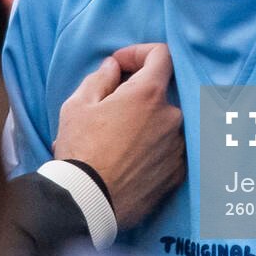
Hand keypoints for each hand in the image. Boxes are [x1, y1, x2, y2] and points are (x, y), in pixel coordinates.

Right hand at [54, 43, 185, 227]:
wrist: (88, 202)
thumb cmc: (80, 150)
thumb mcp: (77, 106)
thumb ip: (100, 78)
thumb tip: (114, 67)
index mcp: (148, 94)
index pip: (161, 55)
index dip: (139, 53)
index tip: (119, 65)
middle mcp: (172, 117)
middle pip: (159, 93)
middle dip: (136, 95)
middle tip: (109, 110)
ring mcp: (178, 147)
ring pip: (163, 123)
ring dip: (144, 124)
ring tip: (115, 142)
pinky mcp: (178, 173)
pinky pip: (168, 150)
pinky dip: (152, 149)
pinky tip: (128, 161)